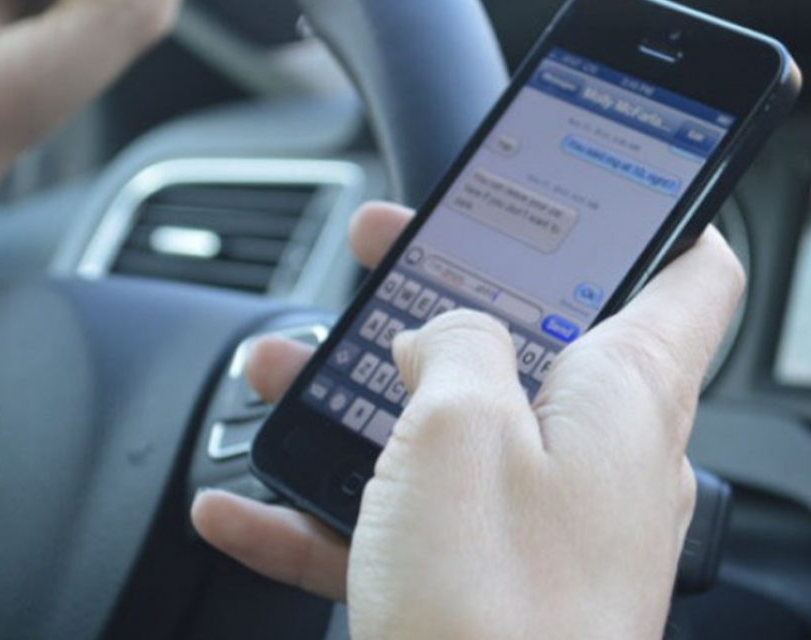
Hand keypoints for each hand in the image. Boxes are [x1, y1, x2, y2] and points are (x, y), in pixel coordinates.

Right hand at [192, 201, 745, 639]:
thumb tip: (443, 330)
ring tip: (276, 374)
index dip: (654, 214)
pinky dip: (323, 510)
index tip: (598, 185)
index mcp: (623, 396)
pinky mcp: (475, 580)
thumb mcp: (461, 426)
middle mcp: (591, 458)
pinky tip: (245, 506)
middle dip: (445, 292)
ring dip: (353, 401)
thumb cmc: (498, 608)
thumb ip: (454, 344)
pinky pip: (394, 524)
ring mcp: (532, 523)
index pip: (688, 275)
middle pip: (526, 339)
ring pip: (441, 428)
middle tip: (387, 253)